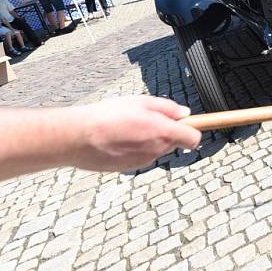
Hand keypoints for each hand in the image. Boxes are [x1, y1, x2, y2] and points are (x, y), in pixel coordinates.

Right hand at [72, 96, 200, 171]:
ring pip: (155, 149)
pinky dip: (134, 148)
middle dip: (166, 132)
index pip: (194, 138)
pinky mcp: (129, 168)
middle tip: (146, 119)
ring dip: (148, 139)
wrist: (78, 137)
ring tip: (127, 127)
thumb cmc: (108, 116)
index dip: (192, 130)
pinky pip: (140, 156)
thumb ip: (168, 108)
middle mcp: (157, 151)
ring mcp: (143, 162)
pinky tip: (118, 138)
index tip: (188, 124)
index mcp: (164, 133)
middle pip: (174, 143)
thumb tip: (184, 113)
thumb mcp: (142, 101)